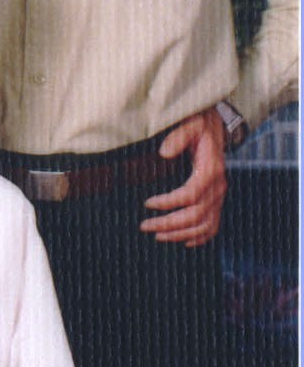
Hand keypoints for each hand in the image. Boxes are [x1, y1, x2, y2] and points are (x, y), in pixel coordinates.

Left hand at [139, 109, 226, 247]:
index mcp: (210, 170)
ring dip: (181, 234)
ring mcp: (219, 195)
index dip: (169, 202)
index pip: (190, 194)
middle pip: (196, 215)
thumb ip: (177, 137)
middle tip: (146, 226)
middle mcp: (218, 186)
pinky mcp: (218, 200)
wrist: (218, 126)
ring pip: (204, 225)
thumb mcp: (190, 124)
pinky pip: (213, 225)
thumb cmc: (200, 125)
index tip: (148, 203)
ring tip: (158, 236)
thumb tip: (163, 153)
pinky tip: (184, 242)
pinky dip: (201, 238)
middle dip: (170, 224)